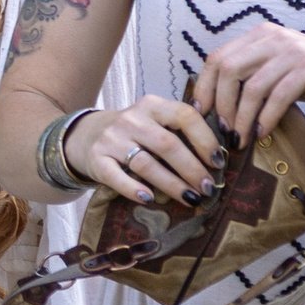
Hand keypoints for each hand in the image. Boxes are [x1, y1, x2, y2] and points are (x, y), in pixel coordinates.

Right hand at [68, 95, 225, 206]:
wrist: (85, 135)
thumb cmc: (133, 133)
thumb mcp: (154, 122)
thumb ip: (179, 132)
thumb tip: (216, 161)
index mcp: (153, 105)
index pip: (184, 116)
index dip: (205, 140)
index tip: (218, 162)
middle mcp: (132, 119)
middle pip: (167, 144)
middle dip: (192, 169)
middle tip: (208, 189)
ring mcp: (112, 139)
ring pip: (146, 164)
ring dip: (172, 184)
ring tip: (190, 199)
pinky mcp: (96, 159)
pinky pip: (116, 177)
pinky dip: (133, 189)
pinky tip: (149, 199)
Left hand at [192, 21, 304, 145]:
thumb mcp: (272, 70)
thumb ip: (247, 78)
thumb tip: (212, 107)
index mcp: (258, 35)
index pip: (218, 57)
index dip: (204, 86)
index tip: (201, 112)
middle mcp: (273, 37)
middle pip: (229, 69)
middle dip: (221, 103)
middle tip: (222, 129)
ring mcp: (292, 51)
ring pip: (253, 87)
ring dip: (242, 118)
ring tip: (240, 138)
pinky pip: (278, 97)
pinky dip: (266, 119)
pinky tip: (261, 134)